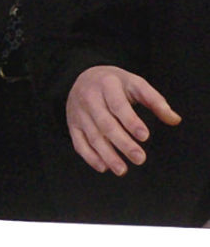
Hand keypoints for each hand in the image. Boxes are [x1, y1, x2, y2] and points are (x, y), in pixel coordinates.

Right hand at [65, 64, 181, 174]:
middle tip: (140, 158)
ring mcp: (78, 112)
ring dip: (107, 155)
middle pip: (105, 124)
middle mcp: (89, 98)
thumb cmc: (116, 84)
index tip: (145, 136)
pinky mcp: (72, 124)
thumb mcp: (135, 84)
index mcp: (107, 84)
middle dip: (122, 143)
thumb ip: (155, 101)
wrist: (83, 77)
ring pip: (92, 136)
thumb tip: (175, 119)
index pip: (118, 105)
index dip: (131, 121)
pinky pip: (78, 143)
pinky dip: (90, 157)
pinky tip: (104, 167)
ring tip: (123, 170)